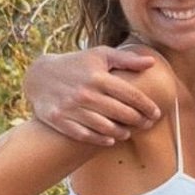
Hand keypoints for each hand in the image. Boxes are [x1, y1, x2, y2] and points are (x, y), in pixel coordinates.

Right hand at [23, 47, 160, 145]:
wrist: (39, 75)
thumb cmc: (76, 64)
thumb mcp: (100, 55)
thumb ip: (127, 59)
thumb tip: (152, 63)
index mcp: (98, 76)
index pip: (131, 95)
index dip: (147, 106)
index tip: (156, 113)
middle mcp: (85, 93)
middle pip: (121, 113)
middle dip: (138, 121)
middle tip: (147, 124)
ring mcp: (72, 108)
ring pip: (105, 127)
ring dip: (121, 132)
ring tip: (129, 132)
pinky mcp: (59, 120)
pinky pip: (85, 135)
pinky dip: (100, 139)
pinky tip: (110, 139)